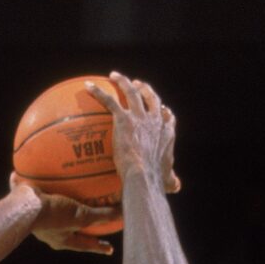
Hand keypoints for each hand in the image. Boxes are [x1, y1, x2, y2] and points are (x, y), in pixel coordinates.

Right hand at [8, 174, 120, 254]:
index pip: (85, 244)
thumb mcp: (81, 216)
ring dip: (58, 204)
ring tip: (65, 193)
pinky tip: (38, 169)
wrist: (22, 209)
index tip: (109, 249)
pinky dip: (35, 183)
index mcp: (62, 239)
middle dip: (78, 226)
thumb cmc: (52, 216)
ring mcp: (36, 219)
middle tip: (90, 222)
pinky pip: (34, 192)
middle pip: (69, 230)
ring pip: (51, 212)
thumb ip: (102, 215)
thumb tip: (124, 214)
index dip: (98, 246)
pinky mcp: (25, 205)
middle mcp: (49, 231)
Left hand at [85, 73, 180, 193]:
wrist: (144, 176)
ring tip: (114, 76)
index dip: (162, 110)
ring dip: (123, 82)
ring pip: (132, 92)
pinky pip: (109, 100)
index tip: (160, 108)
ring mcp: (140, 117)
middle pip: (151, 98)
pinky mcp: (124, 118)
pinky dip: (98, 92)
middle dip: (144, 89)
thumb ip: (171, 180)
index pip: (167, 116)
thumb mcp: (168, 180)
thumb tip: (176, 186)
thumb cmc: (155, 181)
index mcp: (166, 133)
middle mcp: (155, 121)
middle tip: (137, 85)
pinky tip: (88, 87)